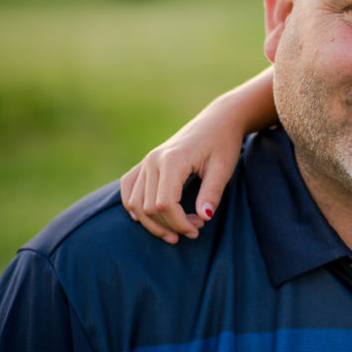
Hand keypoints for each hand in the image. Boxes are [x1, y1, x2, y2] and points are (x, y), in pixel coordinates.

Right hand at [120, 114, 240, 243]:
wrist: (217, 121)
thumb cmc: (223, 143)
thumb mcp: (223, 168)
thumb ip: (212, 192)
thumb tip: (204, 217)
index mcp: (172, 160)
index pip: (165, 204)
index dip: (179, 223)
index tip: (197, 230)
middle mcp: (153, 160)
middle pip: (149, 207)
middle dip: (171, 225)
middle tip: (195, 229)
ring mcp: (146, 161)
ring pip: (135, 203)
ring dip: (153, 223)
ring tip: (177, 230)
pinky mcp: (144, 163)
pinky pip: (128, 189)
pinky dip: (134, 207)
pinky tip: (148, 219)